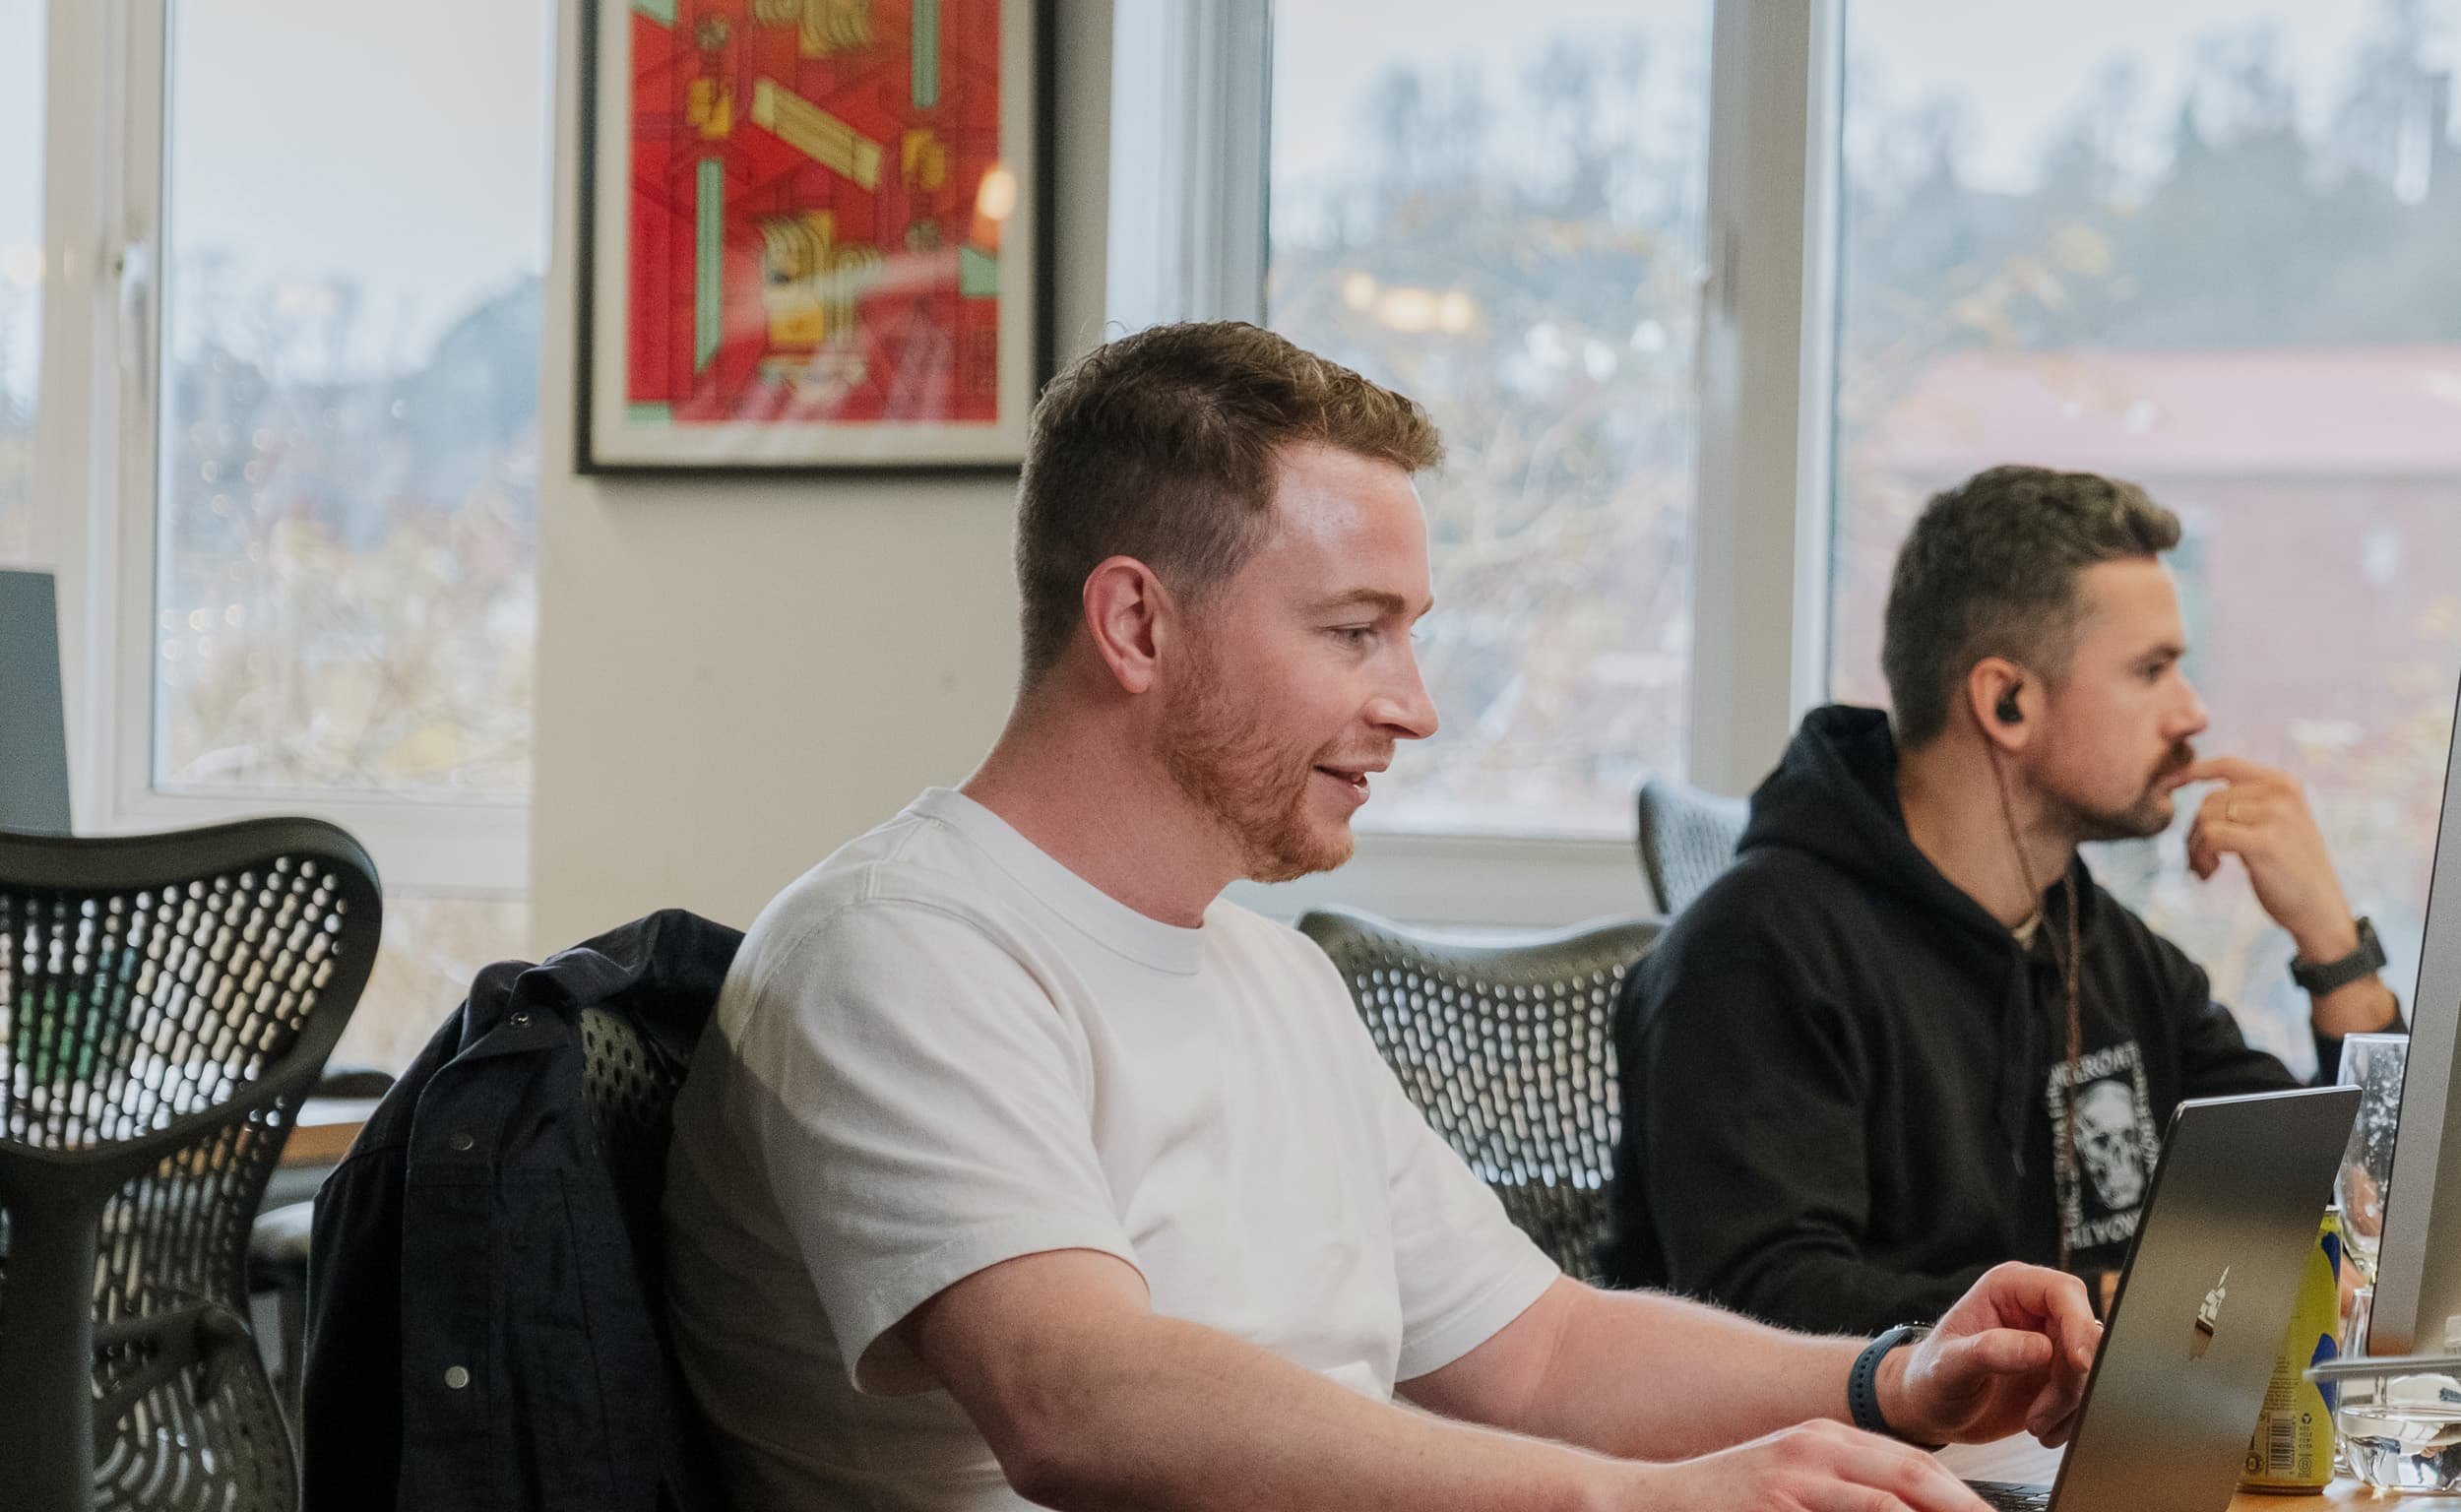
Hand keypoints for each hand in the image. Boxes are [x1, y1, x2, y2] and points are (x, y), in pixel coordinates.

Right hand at [1608, 1420, 1989, 1511]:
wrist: (1648, 1502)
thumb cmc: (1724, 1503)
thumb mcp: (1790, 1487)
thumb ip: (1845, 1497)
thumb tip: (1899, 1508)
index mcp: (1826, 1439)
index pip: (1914, 1466)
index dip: (1962, 1497)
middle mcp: (1816, 1445)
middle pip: (1913, 1476)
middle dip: (1965, 1508)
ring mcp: (1795, 1472)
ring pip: (1889, 1501)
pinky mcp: (1777, 1498)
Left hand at [1877, 1264, 2100, 1447]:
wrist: (1931, 1410)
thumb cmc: (1929, 1379)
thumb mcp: (1948, 1366)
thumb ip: (1988, 1352)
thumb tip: (2041, 1348)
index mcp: (2008, 1288)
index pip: (2063, 1292)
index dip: (2079, 1325)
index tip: (2078, 1364)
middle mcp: (2036, 1310)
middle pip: (2086, 1333)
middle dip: (2072, 1379)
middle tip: (2041, 1412)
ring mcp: (2052, 1342)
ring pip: (2092, 1367)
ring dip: (2070, 1404)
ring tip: (2035, 1423)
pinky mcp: (2060, 1374)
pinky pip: (2088, 1393)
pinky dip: (2073, 1417)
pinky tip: (2044, 1429)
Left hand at [2180, 757, 2355, 962]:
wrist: (2319, 909)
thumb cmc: (2289, 869)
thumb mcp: (2275, 824)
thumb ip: (2247, 802)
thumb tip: (2193, 784)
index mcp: (2284, 784)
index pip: (2228, 764)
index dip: (2193, 771)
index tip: (2168, 783)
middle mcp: (2282, 793)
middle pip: (2209, 799)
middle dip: (2195, 830)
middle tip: (2200, 859)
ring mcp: (2275, 815)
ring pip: (2205, 817)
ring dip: (2195, 847)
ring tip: (2206, 868)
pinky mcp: (2264, 842)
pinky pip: (2210, 837)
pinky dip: (2201, 856)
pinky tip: (2211, 873)